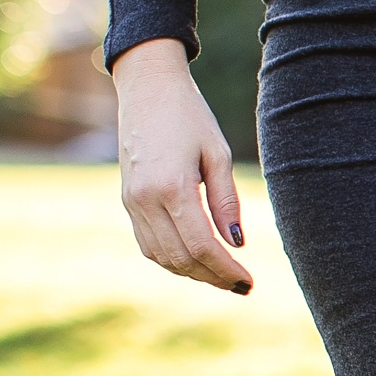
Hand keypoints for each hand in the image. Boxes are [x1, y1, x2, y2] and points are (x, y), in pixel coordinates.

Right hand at [112, 37, 253, 293]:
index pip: (202, 246)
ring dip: (192, 272)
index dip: (227, 270)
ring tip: (222, 276)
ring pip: (161, 256)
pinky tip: (196, 260)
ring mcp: (130, 202)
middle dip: (213, 277)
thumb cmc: (190, 116)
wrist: (147, 90)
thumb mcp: (216, 154)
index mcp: (171, 187)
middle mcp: (145, 200)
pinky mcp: (126, 200)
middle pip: (181, 258)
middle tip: (241, 285)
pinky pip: (147, 243)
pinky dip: (172, 258)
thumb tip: (235, 244)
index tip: (249, 283)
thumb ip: (226, 201)